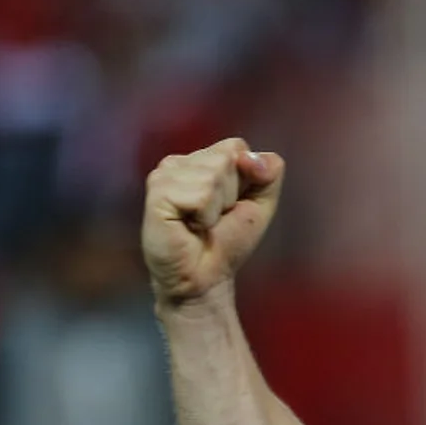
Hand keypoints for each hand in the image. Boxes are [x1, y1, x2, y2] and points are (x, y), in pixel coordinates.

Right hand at [142, 138, 284, 304]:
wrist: (205, 277)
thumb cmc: (228, 241)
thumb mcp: (261, 202)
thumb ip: (268, 172)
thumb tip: (250, 157)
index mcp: (199, 160)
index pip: (236, 147)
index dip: (246, 179)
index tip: (232, 204)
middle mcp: (177, 163)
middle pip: (227, 158)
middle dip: (232, 193)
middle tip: (214, 217)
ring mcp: (163, 177)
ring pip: (214, 175)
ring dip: (218, 207)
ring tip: (201, 223)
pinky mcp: (157, 195)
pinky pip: (201, 195)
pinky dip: (206, 216)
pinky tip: (190, 227)